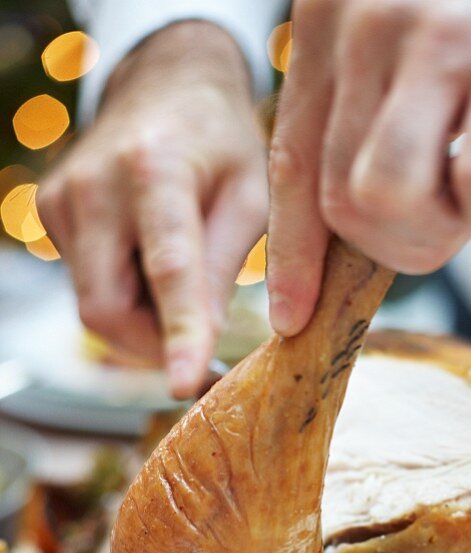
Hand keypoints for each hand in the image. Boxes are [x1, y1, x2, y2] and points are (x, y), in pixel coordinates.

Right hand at [38, 21, 268, 398]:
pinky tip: (151, 265)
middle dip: (155, 346)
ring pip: (95, 307)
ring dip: (143, 323)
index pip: (167, 270)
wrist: (165, 82)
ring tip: (183, 290)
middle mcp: (94, 184)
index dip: (178, 335)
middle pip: (108, 309)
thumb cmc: (221, 141)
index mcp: (154, 169)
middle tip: (202, 350)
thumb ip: (227, 265)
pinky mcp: (50, 213)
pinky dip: (126, 297)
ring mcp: (62, 199)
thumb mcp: (251, 195)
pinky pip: (88, 286)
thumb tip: (208, 339)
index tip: (187, 384)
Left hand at [267, 0, 470, 335]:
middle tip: (443, 220)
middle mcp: (367, 22)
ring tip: (470, 200)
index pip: (291, 162)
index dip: (292, 255)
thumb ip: (356, 113)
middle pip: (339, 200)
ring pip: (387, 197)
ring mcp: (440, 37)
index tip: (290, 318)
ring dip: (435, 231)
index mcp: (326, 22)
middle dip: (392, 243)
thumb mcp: (398, 46)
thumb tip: (330, 236)